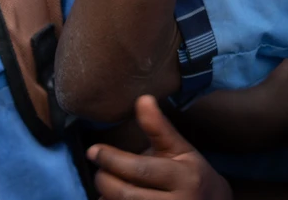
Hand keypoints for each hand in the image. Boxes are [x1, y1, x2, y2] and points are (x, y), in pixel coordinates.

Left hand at [90, 95, 232, 199]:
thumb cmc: (193, 173)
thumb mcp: (181, 148)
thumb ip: (159, 127)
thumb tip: (142, 99)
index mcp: (183, 176)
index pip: (141, 169)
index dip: (113, 160)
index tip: (94, 150)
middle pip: (126, 194)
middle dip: (105, 180)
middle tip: (99, 170)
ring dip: (106, 197)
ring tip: (106, 184)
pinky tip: (112, 199)